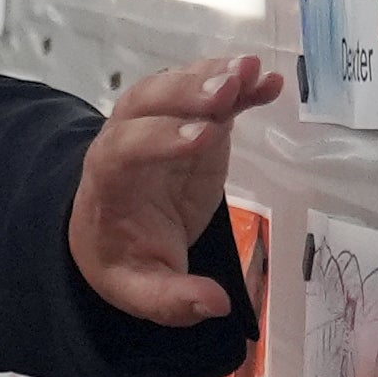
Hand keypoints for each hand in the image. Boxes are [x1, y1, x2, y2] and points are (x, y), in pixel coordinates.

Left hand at [67, 56, 284, 326]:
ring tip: (251, 71)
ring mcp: (161, 122)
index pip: (123, 148)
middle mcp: (128, 137)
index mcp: (109, 179)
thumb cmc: (125, 257)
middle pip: (146, 101)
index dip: (160, 139)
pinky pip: (212, 97)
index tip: (204, 138)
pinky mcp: (192, 121)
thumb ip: (171, 300)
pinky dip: (239, 86)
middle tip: (226, 91)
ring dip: (212, 76)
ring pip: (176, 85)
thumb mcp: (140, 290)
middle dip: (185, 93)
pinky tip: (269, 83)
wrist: (115, 229)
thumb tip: (214, 305)